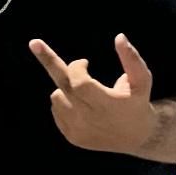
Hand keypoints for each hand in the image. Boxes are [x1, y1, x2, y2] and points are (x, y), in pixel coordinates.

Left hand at [29, 33, 156, 155]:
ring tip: (84, 92)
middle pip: (62, 87)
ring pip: (56, 97)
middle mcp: (89, 119)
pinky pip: (56, 110)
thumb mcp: (142, 80)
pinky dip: (65, 101)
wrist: (135, 138)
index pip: (80, 83)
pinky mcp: (72, 136)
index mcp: (106, 105)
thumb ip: (132, 59)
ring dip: (66, 88)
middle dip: (48, 61)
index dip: (77, 68)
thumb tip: (119, 36)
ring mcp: (78, 130)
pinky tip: (82, 106)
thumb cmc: (137, 102)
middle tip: (34, 43)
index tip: (85, 61)